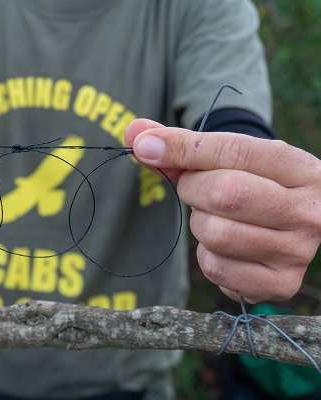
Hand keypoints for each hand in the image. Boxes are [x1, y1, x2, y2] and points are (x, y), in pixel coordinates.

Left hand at [125, 119, 320, 302]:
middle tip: (197, 189)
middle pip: (224, 194)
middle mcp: (308, 211)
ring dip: (200, 224)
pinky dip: (206, 257)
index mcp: (301, 169)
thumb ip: (183, 145)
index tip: (145, 145)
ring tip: (217, 218)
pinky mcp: (280, 284)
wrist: (292, 222)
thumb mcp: (231, 158)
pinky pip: (216, 269)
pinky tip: (225, 247)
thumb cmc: (253, 182)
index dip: (183, 148)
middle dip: (193, 189)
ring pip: (216, 234)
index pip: (236, 152)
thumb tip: (135, 133)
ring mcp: (298, 251)